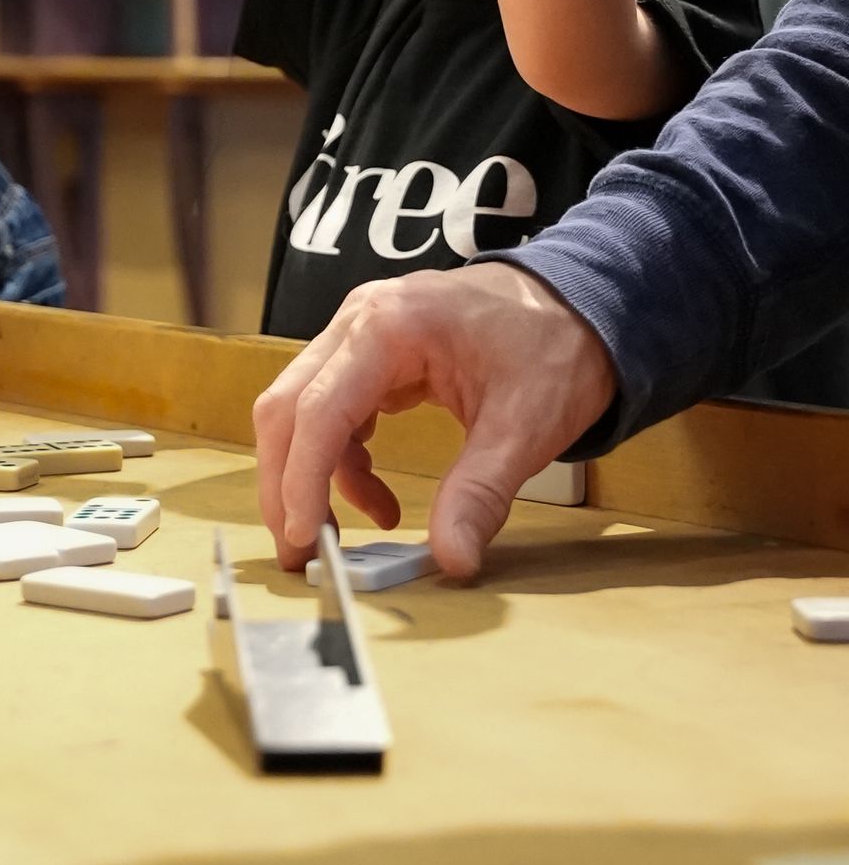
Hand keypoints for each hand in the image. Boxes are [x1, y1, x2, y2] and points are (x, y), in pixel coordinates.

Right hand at [250, 263, 616, 579]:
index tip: (308, 538)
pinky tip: (374, 497)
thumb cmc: (554, 347)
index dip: (302, 479)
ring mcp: (359, 332)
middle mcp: (358, 320)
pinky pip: (330, 409)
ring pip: (301, 409)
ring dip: (306, 474)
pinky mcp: (370, 352)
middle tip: (300, 551)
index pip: (319, 410)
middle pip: (288, 407)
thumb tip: (453, 560)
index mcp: (389, 327)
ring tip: (335, 535)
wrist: (580, 304)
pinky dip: (338, 459)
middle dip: (285, 483)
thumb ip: (480, 493)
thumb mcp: (526, 426)